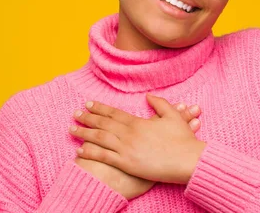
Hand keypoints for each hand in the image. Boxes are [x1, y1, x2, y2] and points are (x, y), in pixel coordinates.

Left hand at [71, 94, 206, 184]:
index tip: (88, 104)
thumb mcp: (172, 116)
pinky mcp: (126, 163)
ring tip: (71, 129)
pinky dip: (90, 153)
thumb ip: (159, 104)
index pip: (114, 113)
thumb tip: (148, 96)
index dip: (100, 108)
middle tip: (75, 113)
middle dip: (87, 118)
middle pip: (103, 124)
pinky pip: (104, 157)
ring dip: (84, 133)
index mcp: (138, 122)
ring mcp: (126, 149)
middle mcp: (129, 134)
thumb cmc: (182, 139)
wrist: (187, 160)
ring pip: (99, 138)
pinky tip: (79, 150)